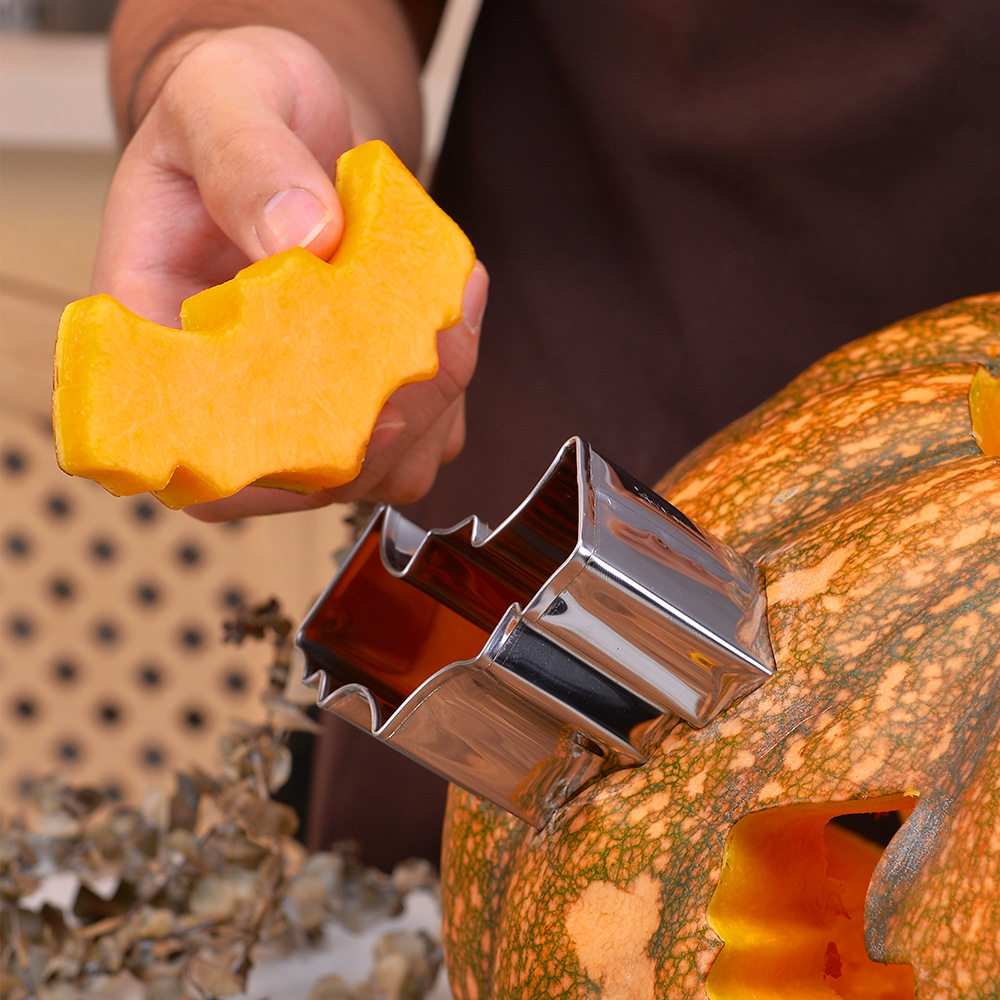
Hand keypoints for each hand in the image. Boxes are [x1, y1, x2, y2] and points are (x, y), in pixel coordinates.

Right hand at [90, 25, 485, 517]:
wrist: (291, 117)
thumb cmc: (234, 106)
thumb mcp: (221, 98)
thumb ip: (246, 161)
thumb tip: (301, 234)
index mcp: (159, 334)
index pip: (195, 446)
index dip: (273, 466)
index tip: (357, 420)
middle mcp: (228, 384)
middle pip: (304, 474)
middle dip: (388, 426)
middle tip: (441, 339)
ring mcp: (300, 396)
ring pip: (375, 466)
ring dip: (432, 408)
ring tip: (454, 315)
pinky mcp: (363, 392)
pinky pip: (420, 434)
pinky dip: (452, 389)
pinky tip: (456, 313)